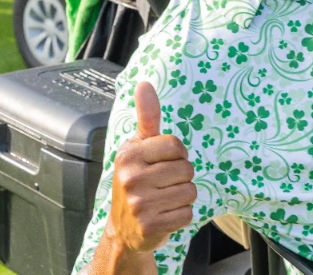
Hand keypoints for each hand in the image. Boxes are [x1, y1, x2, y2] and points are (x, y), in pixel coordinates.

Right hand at [106, 82, 196, 254]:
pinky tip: (164, 216)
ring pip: (190, 192)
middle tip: (163, 185)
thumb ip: (147, 116)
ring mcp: (138, 204)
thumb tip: (145, 83)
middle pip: (186, 170)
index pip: (177, 146)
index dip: (177, 155)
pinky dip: (181, 215)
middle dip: (182, 178)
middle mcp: (130, 178)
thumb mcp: (139, 146)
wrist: (123, 229)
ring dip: (183, 197)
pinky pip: (187, 213)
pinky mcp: (149, 226)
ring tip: (164, 200)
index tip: (162, 163)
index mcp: (129, 154)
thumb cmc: (137, 180)